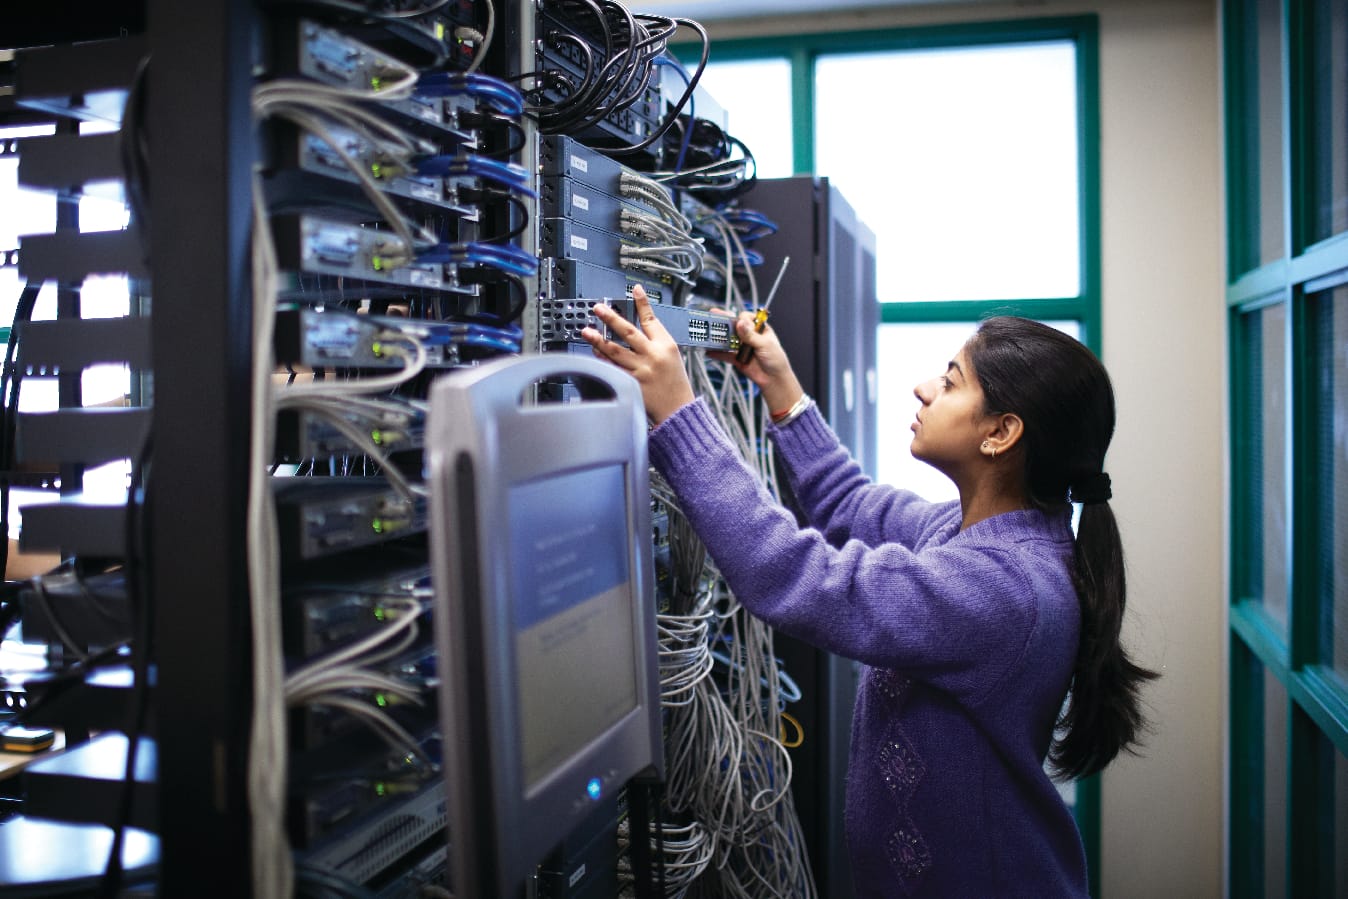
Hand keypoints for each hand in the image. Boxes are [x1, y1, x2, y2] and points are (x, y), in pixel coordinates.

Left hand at [580, 284, 695, 424]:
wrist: (679, 410)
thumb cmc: (676, 383)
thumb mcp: (672, 356)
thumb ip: (655, 341)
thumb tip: (636, 327)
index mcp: (666, 346)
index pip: (652, 320)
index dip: (642, 303)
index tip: (634, 289)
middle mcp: (653, 356)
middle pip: (628, 332)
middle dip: (611, 318)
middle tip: (598, 308)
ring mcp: (641, 370)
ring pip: (616, 350)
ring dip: (599, 339)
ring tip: (586, 331)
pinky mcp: (632, 384)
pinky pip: (613, 369)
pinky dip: (602, 360)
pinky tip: (594, 352)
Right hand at [707, 312, 804, 415]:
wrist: (774, 379)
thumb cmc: (776, 359)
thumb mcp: (765, 345)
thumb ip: (751, 335)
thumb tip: (741, 323)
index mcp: (759, 328)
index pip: (746, 318)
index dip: (741, 319)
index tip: (738, 323)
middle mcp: (749, 335)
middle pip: (734, 326)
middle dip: (723, 322)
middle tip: (712, 317)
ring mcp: (741, 346)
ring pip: (727, 339)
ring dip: (718, 337)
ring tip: (708, 334)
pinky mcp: (736, 358)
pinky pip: (725, 354)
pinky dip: (717, 353)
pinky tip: (709, 351)